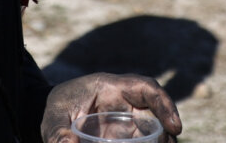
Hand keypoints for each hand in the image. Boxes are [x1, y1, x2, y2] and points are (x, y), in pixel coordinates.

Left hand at [41, 72, 181, 142]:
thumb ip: (58, 135)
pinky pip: (142, 138)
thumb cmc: (54, 111)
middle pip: (155, 109)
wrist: (51, 114)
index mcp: (109, 87)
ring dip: (160, 139)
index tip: (174, 127)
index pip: (146, 88)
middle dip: (168, 128)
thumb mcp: (52, 121)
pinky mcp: (124, 132)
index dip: (164, 104)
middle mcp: (123, 99)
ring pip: (152, 126)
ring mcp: (125, 116)